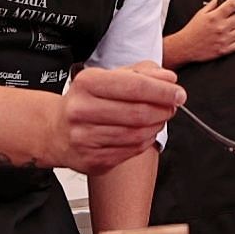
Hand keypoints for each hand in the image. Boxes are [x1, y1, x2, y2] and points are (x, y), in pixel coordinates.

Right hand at [51, 62, 183, 173]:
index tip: (179, 93)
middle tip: (172, 106)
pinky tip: (144, 133)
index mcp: (87, 83)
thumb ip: (142, 73)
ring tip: (159, 118)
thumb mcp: (109, 77)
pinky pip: (131, 151)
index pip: (134, 86)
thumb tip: (169, 79)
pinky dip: (145, 141)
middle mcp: (82, 110)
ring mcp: (85, 138)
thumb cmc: (87, 100)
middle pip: (138, 113)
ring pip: (137, 134)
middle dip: (163, 110)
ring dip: (157, 126)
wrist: (55, 130)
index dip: (162, 91)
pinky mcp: (92, 159)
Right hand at [163, 0, 234, 67]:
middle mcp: (220, 27)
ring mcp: (223, 39)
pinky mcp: (224, 50)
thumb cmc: (192, 31)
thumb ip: (212, 5)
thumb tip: (221, 0)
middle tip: (231, 19)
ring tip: (230, 30)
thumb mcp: (200, 14)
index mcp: (214, 17)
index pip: (234, 4)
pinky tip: (229, 39)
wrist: (185, 47)